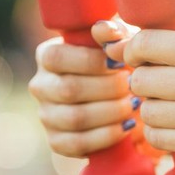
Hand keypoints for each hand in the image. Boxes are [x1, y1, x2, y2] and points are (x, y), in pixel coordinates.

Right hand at [28, 34, 135, 157]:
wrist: (122, 101)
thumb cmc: (120, 64)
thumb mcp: (121, 44)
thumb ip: (115, 33)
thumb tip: (106, 30)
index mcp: (48, 55)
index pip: (57, 58)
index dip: (91, 62)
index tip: (120, 64)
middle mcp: (41, 85)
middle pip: (69, 89)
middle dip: (108, 89)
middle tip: (132, 87)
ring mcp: (47, 115)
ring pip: (74, 118)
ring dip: (111, 112)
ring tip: (133, 105)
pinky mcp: (58, 141)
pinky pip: (77, 144)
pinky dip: (107, 136)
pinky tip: (126, 126)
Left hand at [121, 30, 174, 162]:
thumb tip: (114, 48)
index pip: (146, 44)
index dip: (132, 51)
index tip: (137, 58)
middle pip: (141, 81)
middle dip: (142, 84)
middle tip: (157, 86)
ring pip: (147, 113)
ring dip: (152, 111)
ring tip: (172, 108)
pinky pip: (159, 139)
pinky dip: (161, 135)